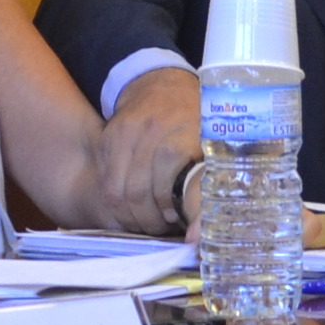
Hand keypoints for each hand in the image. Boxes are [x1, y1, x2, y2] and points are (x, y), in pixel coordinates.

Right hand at [93, 67, 205, 232]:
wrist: (160, 85)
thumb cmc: (196, 122)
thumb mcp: (217, 143)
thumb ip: (214, 182)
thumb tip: (207, 233)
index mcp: (195, 133)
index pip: (191, 181)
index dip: (194, 214)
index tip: (195, 240)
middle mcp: (159, 130)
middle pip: (147, 193)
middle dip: (157, 221)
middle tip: (170, 226)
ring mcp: (129, 132)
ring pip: (122, 194)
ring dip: (136, 218)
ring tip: (152, 221)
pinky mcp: (108, 138)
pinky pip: (107, 186)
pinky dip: (119, 207)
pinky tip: (135, 207)